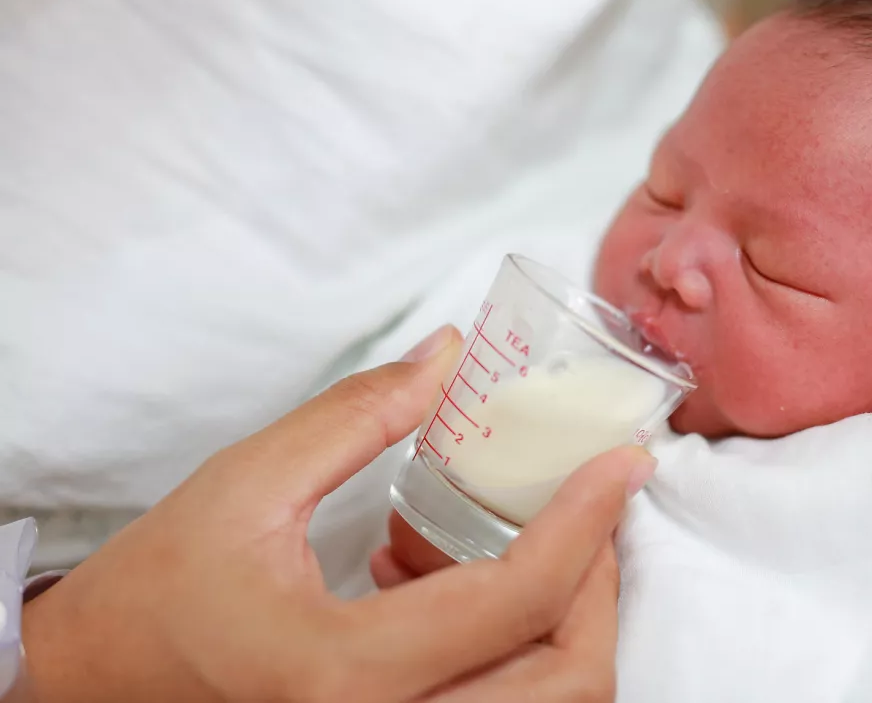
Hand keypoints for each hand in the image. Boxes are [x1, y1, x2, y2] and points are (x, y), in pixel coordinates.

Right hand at [20, 326, 653, 702]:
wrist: (95, 687)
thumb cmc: (157, 592)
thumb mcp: (248, 485)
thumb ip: (360, 414)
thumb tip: (450, 353)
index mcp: (341, 676)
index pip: (516, 600)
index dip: (586, 523)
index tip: (625, 462)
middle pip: (564, 679)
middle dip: (594, 582)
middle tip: (582, 502)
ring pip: (545, 700)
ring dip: (559, 614)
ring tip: (498, 534)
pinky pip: (499, 702)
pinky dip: (513, 641)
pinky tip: (441, 573)